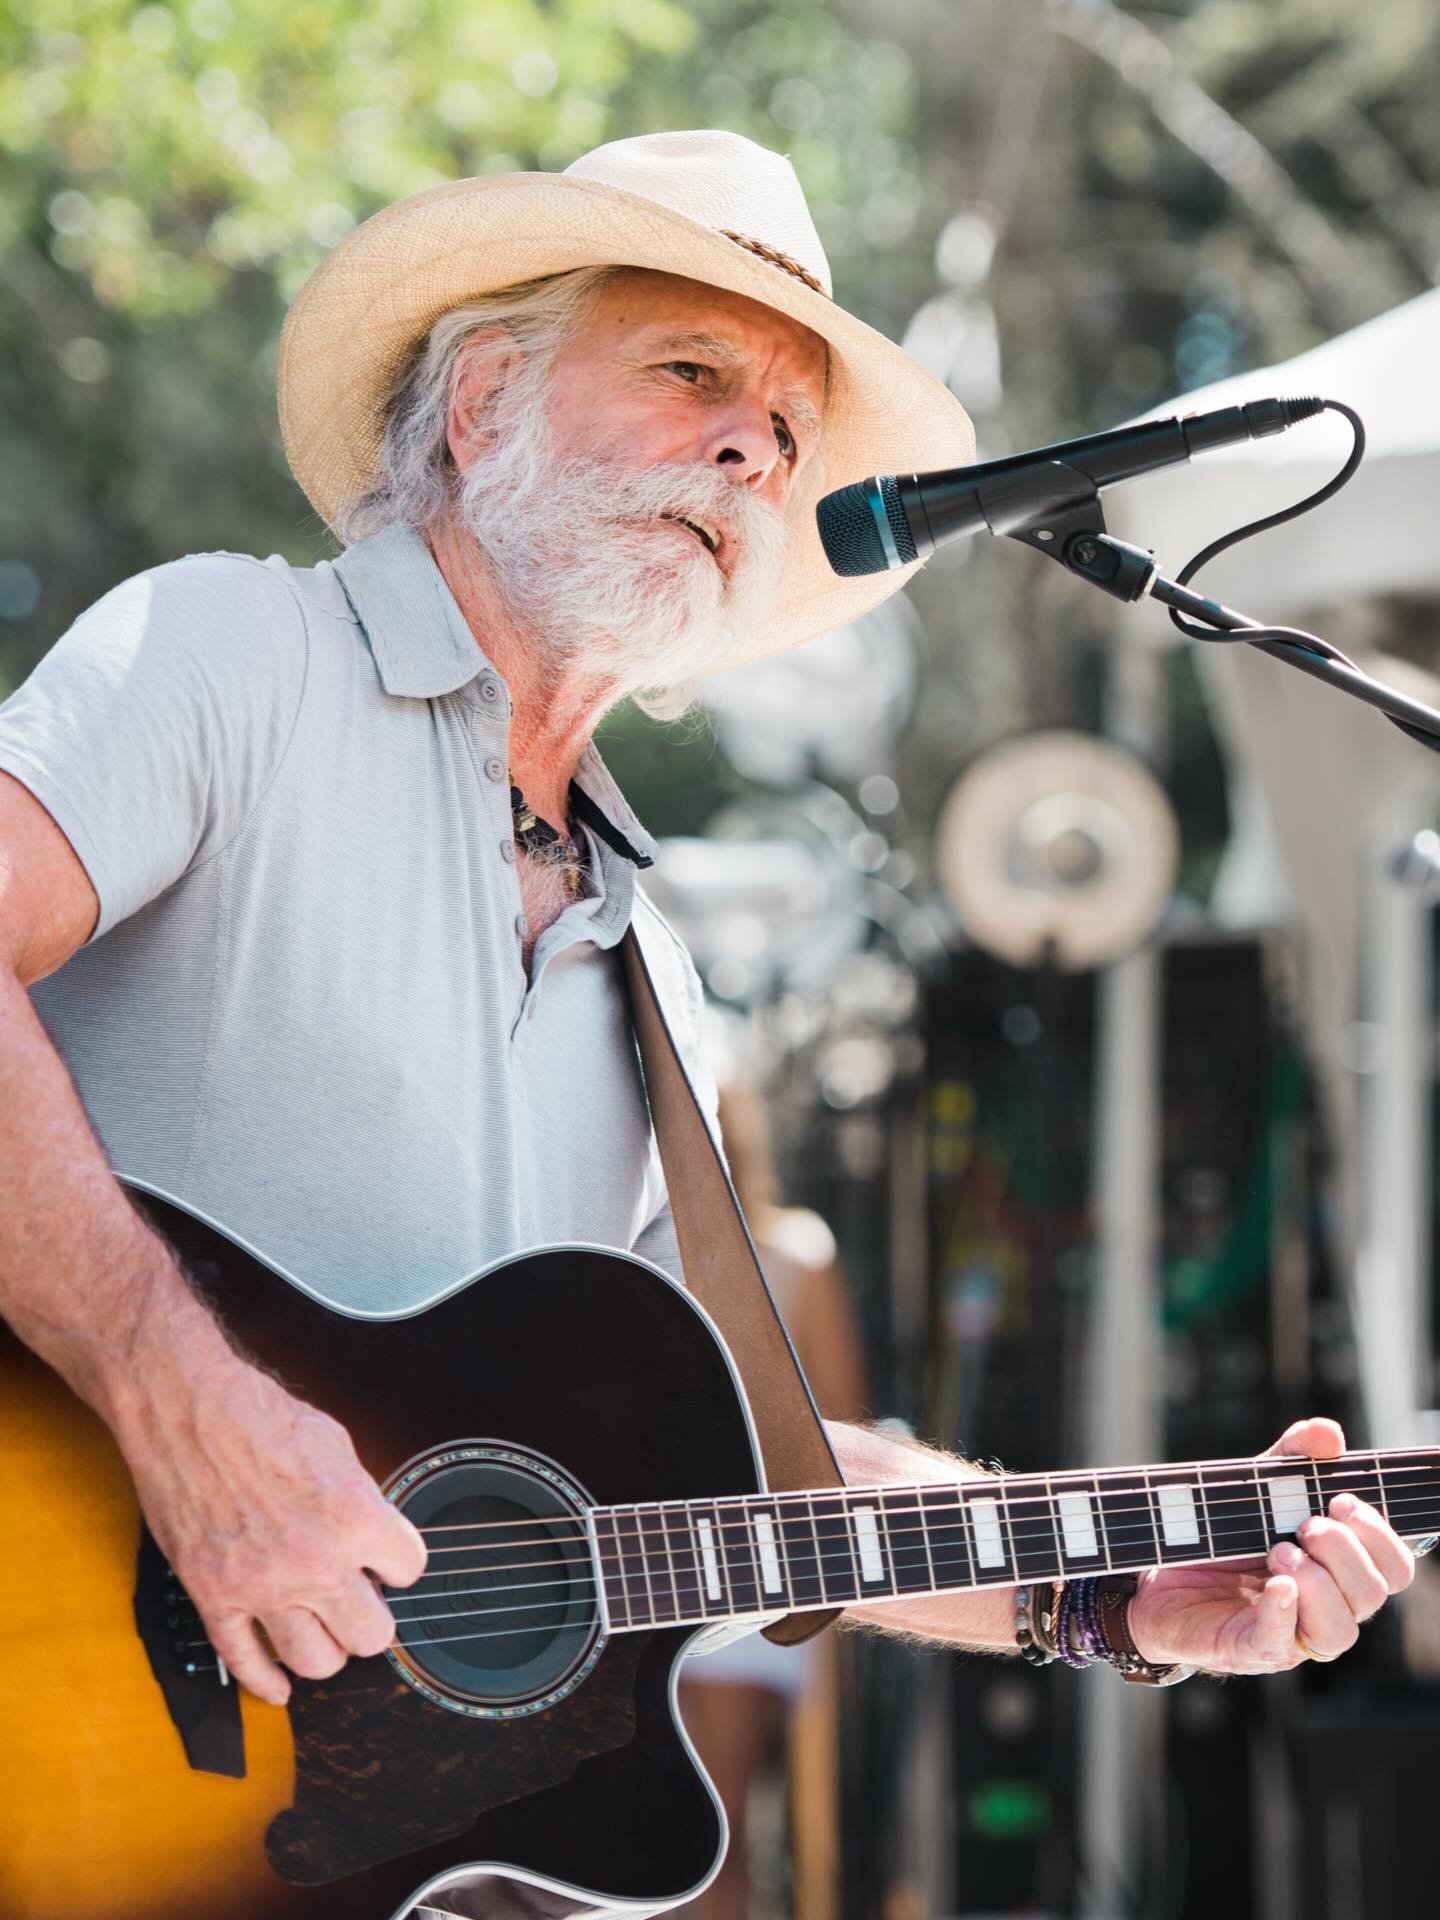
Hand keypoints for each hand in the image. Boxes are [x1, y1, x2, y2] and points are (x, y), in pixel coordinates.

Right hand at [116, 1350, 426, 1704]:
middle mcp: (315, 1561)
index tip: (385, 1556)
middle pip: (370, 1635)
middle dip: (370, 1616)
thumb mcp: (338, 1446)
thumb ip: (361, 1501)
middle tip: (358, 1599)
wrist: (186, 1410)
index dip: (398, 1560)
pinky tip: (279, 1685)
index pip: (410, 1570)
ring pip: (316, 1661)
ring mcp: (262, 1587)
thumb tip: (373, 1538)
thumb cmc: (259, 1415)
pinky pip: (246, 1665)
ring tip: (321, 1626)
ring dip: (325, 1647)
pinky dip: (266, 1683)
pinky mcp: (214, 1598)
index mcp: (356, 1517)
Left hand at [1127, 1418, 1415, 1674]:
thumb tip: (1329, 1434)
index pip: (1393, 1568)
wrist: (1152, 1576)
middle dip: (1345, 1553)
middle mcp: (1324, 1608)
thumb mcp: (1254, 1489)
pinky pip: (1280, 1644)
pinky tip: (1276, 1584)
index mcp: (1337, 1571)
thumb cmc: (1217, 1537)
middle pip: (1371, 1594)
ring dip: (1318, 1584)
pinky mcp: (1248, 1649)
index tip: (1340, 1502)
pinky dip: (1284, 1611)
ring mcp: (1290, 1634)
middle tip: (1306, 1524)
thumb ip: (1291, 1459)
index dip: (1380, 1536)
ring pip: (1340, 1631)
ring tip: (1280, 1551)